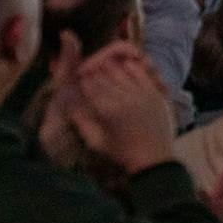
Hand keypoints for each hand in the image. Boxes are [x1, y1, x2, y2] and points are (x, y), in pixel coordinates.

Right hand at [59, 41, 176, 174]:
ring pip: (122, 71)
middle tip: (89, 68)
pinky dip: (131, 67)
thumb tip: (67, 102)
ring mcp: (142, 93)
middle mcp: (124, 99)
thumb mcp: (95, 141)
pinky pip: (141, 73)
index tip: (80, 76)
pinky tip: (125, 65)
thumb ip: (80, 121)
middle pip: (105, 76)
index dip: (84, 79)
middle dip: (95, 70)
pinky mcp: (155, 92)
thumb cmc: (121, 151)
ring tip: (104, 65)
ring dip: (111, 67)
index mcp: (107, 111)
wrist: (152, 157)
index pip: (91, 86)